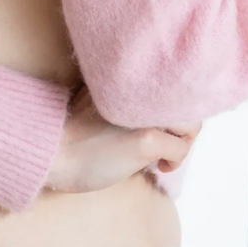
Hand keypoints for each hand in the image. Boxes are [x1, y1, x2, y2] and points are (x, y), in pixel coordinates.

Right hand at [46, 83, 202, 194]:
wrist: (56, 152)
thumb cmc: (76, 132)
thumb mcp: (102, 98)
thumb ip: (129, 96)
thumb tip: (161, 107)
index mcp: (132, 79)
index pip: (173, 84)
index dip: (175, 105)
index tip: (167, 124)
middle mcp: (142, 90)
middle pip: (188, 101)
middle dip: (183, 124)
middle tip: (170, 141)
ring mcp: (145, 114)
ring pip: (191, 124)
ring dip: (183, 141)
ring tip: (165, 153)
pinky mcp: (147, 139)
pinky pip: (181, 149)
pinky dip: (175, 161)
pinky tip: (160, 167)